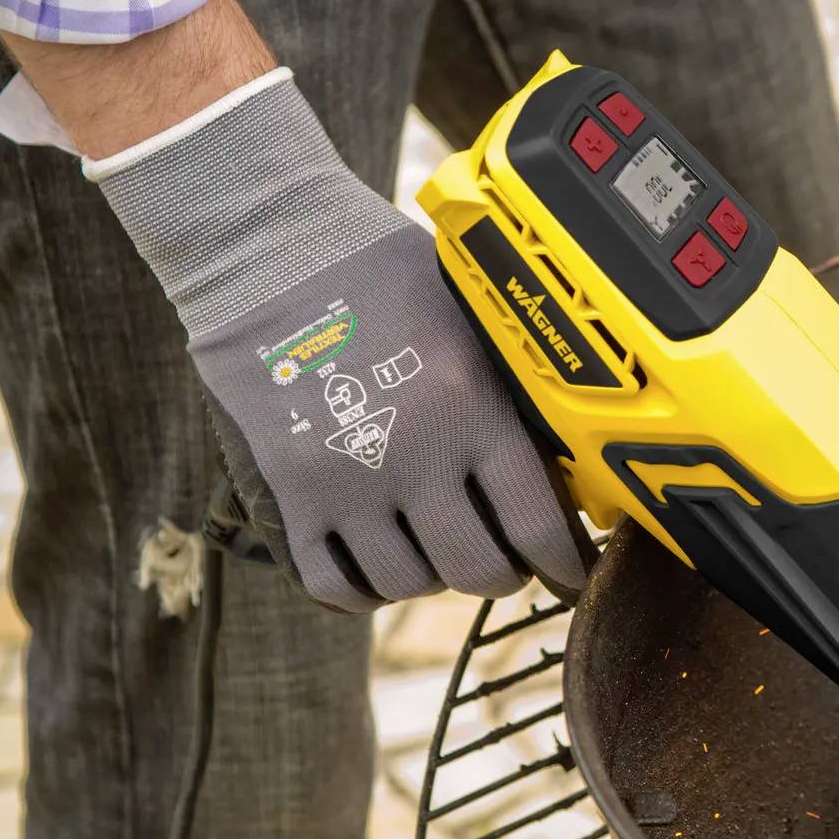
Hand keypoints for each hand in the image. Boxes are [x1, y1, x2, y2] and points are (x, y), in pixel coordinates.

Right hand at [90, 70, 589, 609]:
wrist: (267, 248)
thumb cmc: (382, 269)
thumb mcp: (469, 313)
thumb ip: (507, 386)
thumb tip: (561, 457)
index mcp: (473, 406)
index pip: (536, 522)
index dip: (562, 563)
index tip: (571, 574)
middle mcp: (415, 455)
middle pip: (476, 570)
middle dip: (501, 575)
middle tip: (505, 563)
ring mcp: (349, 480)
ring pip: (408, 584)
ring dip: (432, 577)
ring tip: (437, 548)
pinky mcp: (291, 492)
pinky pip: (332, 582)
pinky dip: (363, 590)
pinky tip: (379, 565)